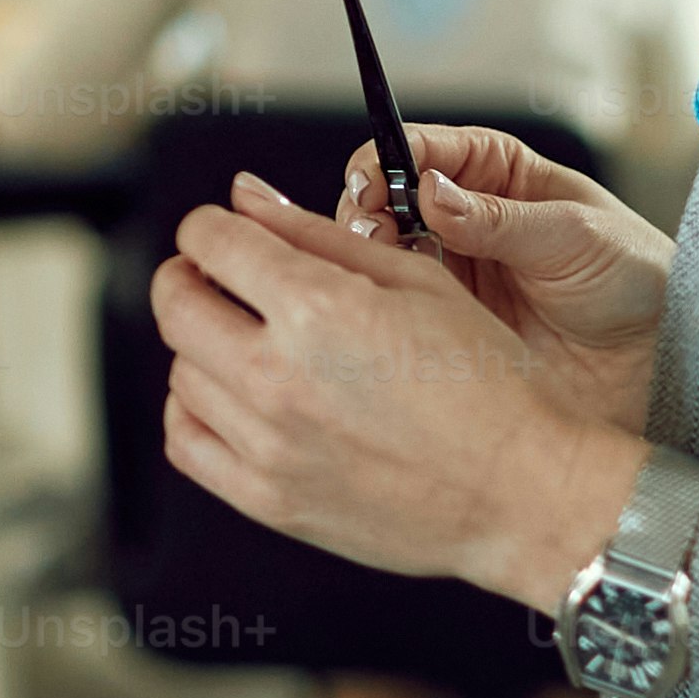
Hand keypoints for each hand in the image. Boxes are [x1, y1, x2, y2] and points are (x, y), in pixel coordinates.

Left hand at [148, 169, 636, 614]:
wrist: (523, 491)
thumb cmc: (488, 384)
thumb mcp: (413, 280)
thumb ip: (313, 233)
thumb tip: (243, 197)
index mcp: (316, 307)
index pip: (207, 240)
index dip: (209, 227)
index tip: (221, 235)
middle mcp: (278, 376)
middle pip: (175, 304)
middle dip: (189, 277)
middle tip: (218, 280)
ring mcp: (268, 445)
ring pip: (180, 373)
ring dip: (202, 347)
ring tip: (251, 345)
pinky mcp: (268, 500)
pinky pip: (186, 443)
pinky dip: (194, 413)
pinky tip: (234, 400)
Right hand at [352, 122, 669, 441]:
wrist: (660, 361)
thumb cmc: (638, 280)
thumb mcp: (572, 236)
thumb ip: (498, 218)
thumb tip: (430, 191)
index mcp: (500, 172)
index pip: (423, 147)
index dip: (386, 158)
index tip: (370, 181)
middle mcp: (468, 216)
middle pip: (387, 196)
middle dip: (367, 206)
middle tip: (370, 230)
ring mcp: (456, 270)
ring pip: (384, 249)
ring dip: (370, 253)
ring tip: (382, 266)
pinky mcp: (451, 321)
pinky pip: (401, 302)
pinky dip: (385, 299)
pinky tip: (395, 303)